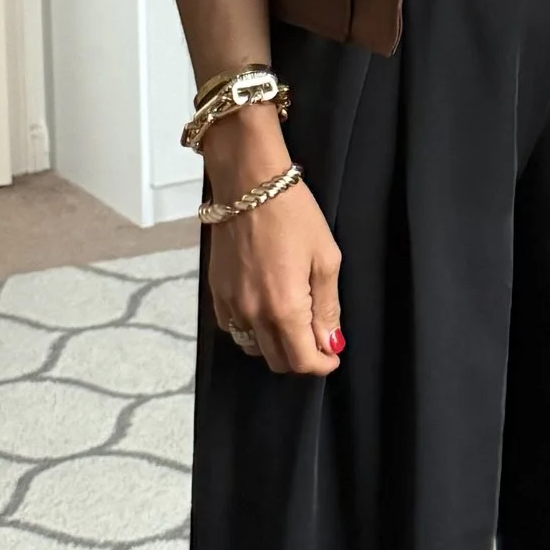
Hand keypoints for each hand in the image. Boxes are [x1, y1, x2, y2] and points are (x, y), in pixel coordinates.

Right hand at [201, 111, 342, 375]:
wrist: (248, 184)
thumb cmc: (293, 215)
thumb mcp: (325, 259)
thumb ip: (327, 308)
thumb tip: (330, 344)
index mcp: (283, 308)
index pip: (301, 361)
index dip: (322, 365)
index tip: (333, 356)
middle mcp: (252, 314)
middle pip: (277, 361)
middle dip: (301, 358)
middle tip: (319, 339)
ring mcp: (230, 305)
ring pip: (253, 348)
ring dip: (275, 346)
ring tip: (294, 323)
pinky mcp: (217, 293)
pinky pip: (234, 329)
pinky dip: (252, 331)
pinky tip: (266, 311)